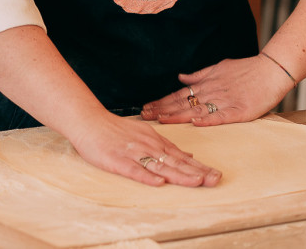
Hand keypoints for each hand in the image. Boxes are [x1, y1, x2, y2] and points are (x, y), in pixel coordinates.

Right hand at [68, 111, 221, 186]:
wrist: (88, 121)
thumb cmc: (115, 129)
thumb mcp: (145, 134)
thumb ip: (167, 146)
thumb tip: (189, 155)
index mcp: (155, 141)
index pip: (182, 156)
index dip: (200, 167)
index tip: (216, 175)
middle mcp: (148, 146)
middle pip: (175, 162)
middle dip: (197, 172)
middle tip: (215, 180)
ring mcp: (133, 153)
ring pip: (160, 166)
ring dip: (179, 175)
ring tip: (197, 182)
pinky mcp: (117, 161)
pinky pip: (134, 170)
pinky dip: (147, 176)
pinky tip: (159, 183)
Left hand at [140, 55, 293, 125]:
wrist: (271, 70)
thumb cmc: (246, 69)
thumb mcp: (218, 67)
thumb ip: (199, 75)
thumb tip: (181, 77)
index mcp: (206, 84)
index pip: (178, 95)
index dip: (161, 102)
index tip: (145, 108)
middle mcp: (211, 92)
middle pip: (182, 103)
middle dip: (161, 110)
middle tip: (143, 116)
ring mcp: (224, 101)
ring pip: (196, 110)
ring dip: (177, 116)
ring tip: (160, 120)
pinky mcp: (239, 111)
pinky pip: (221, 117)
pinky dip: (208, 120)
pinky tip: (194, 124)